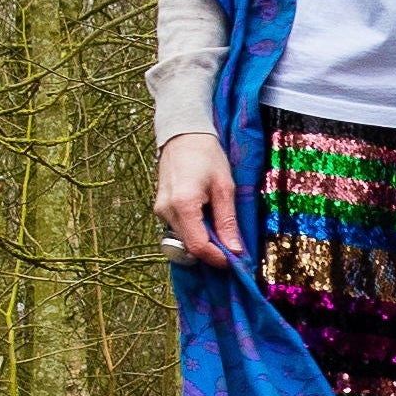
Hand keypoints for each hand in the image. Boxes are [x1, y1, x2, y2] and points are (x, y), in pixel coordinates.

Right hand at [153, 132, 242, 268]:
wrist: (183, 135)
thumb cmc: (207, 156)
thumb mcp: (224, 187)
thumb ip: (227, 220)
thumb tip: (235, 250)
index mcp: (183, 204)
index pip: (198, 246)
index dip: (217, 258)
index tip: (235, 260)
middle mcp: (166, 211)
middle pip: (189, 246)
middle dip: (212, 251)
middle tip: (233, 247)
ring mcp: (160, 210)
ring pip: (183, 240)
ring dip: (203, 241)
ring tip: (221, 228)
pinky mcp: (160, 209)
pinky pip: (178, 229)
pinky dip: (194, 230)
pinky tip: (207, 218)